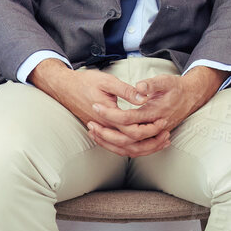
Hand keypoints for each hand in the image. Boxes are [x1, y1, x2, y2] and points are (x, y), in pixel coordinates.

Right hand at [30, 62, 168, 152]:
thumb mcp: (107, 81)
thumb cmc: (85, 82)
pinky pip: (116, 147)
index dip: (150, 129)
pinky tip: (142, 144)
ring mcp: (102, 131)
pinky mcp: (100, 131)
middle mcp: (105, 128)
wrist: (64, 87)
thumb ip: (126, 91)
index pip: (133, 131)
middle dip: (151, 143)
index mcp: (109, 116)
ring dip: (143, 149)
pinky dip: (131, 148)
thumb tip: (143, 98)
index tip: (163, 122)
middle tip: (165, 135)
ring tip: (159, 142)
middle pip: (131, 145)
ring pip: (124, 150)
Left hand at [102, 70, 221, 156]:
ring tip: (94, 132)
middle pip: (128, 139)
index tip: (96, 105)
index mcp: (155, 113)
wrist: (191, 96)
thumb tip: (139, 88)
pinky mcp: (152, 138)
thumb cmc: (176, 87)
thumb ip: (151, 84)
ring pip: (130, 148)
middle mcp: (155, 127)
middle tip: (90, 124)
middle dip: (107, 133)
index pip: (129, 118)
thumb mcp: (165, 80)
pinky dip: (119, 147)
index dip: (111, 113)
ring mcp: (154, 135)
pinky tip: (106, 139)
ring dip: (110, 143)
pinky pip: (134, 149)